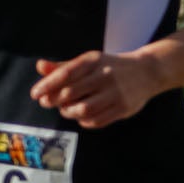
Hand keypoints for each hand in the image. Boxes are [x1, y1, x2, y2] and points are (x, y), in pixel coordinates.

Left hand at [32, 49, 169, 127]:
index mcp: (94, 61)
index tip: (35, 94)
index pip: (65, 74)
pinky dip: (85, 121)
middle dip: (55, 100)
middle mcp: (105, 75)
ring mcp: (116, 93)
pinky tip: (82, 117)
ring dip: (69, 112)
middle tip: (48, 102)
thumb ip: (64, 66)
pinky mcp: (124, 108)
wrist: (147, 71)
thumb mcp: (89, 62)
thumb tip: (40, 67)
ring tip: (66, 109)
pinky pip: (98, 120)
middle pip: (71, 93)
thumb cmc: (110, 67)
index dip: (47, 85)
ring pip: (83, 109)